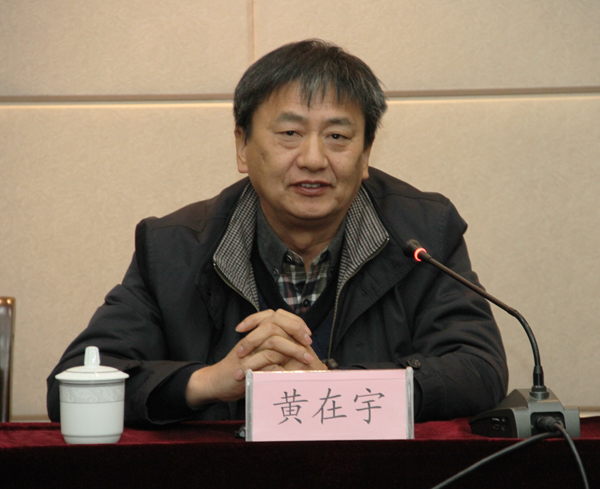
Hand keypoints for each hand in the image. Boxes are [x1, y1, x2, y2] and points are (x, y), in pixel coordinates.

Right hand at [186, 309, 321, 406]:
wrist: (216, 383)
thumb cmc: (240, 370)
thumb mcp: (259, 356)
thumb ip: (275, 349)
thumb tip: (300, 348)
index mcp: (256, 332)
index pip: (278, 316)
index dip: (295, 322)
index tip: (307, 334)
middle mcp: (252, 338)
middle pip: (276, 322)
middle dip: (296, 330)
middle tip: (308, 342)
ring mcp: (247, 351)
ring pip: (274, 340)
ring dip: (293, 349)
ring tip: (306, 359)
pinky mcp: (244, 366)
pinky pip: (265, 361)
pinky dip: (280, 367)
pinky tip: (290, 372)